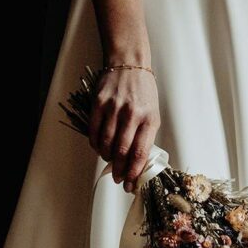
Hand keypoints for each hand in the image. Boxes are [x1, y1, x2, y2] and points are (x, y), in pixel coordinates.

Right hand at [87, 67, 161, 193]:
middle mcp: (132, 115)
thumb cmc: (143, 92)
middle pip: (122, 152)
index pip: (140, 153)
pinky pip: (94, 131)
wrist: (129, 63)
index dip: (134, 173)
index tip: (130, 184)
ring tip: (109, 162)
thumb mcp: (153, 114)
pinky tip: (99, 148)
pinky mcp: (99, 103)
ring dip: (107, 158)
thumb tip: (137, 162)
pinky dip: (96, 145)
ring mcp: (114, 109)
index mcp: (149, 120)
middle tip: (118, 179)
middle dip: (119, 171)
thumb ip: (146, 136)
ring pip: (106, 143)